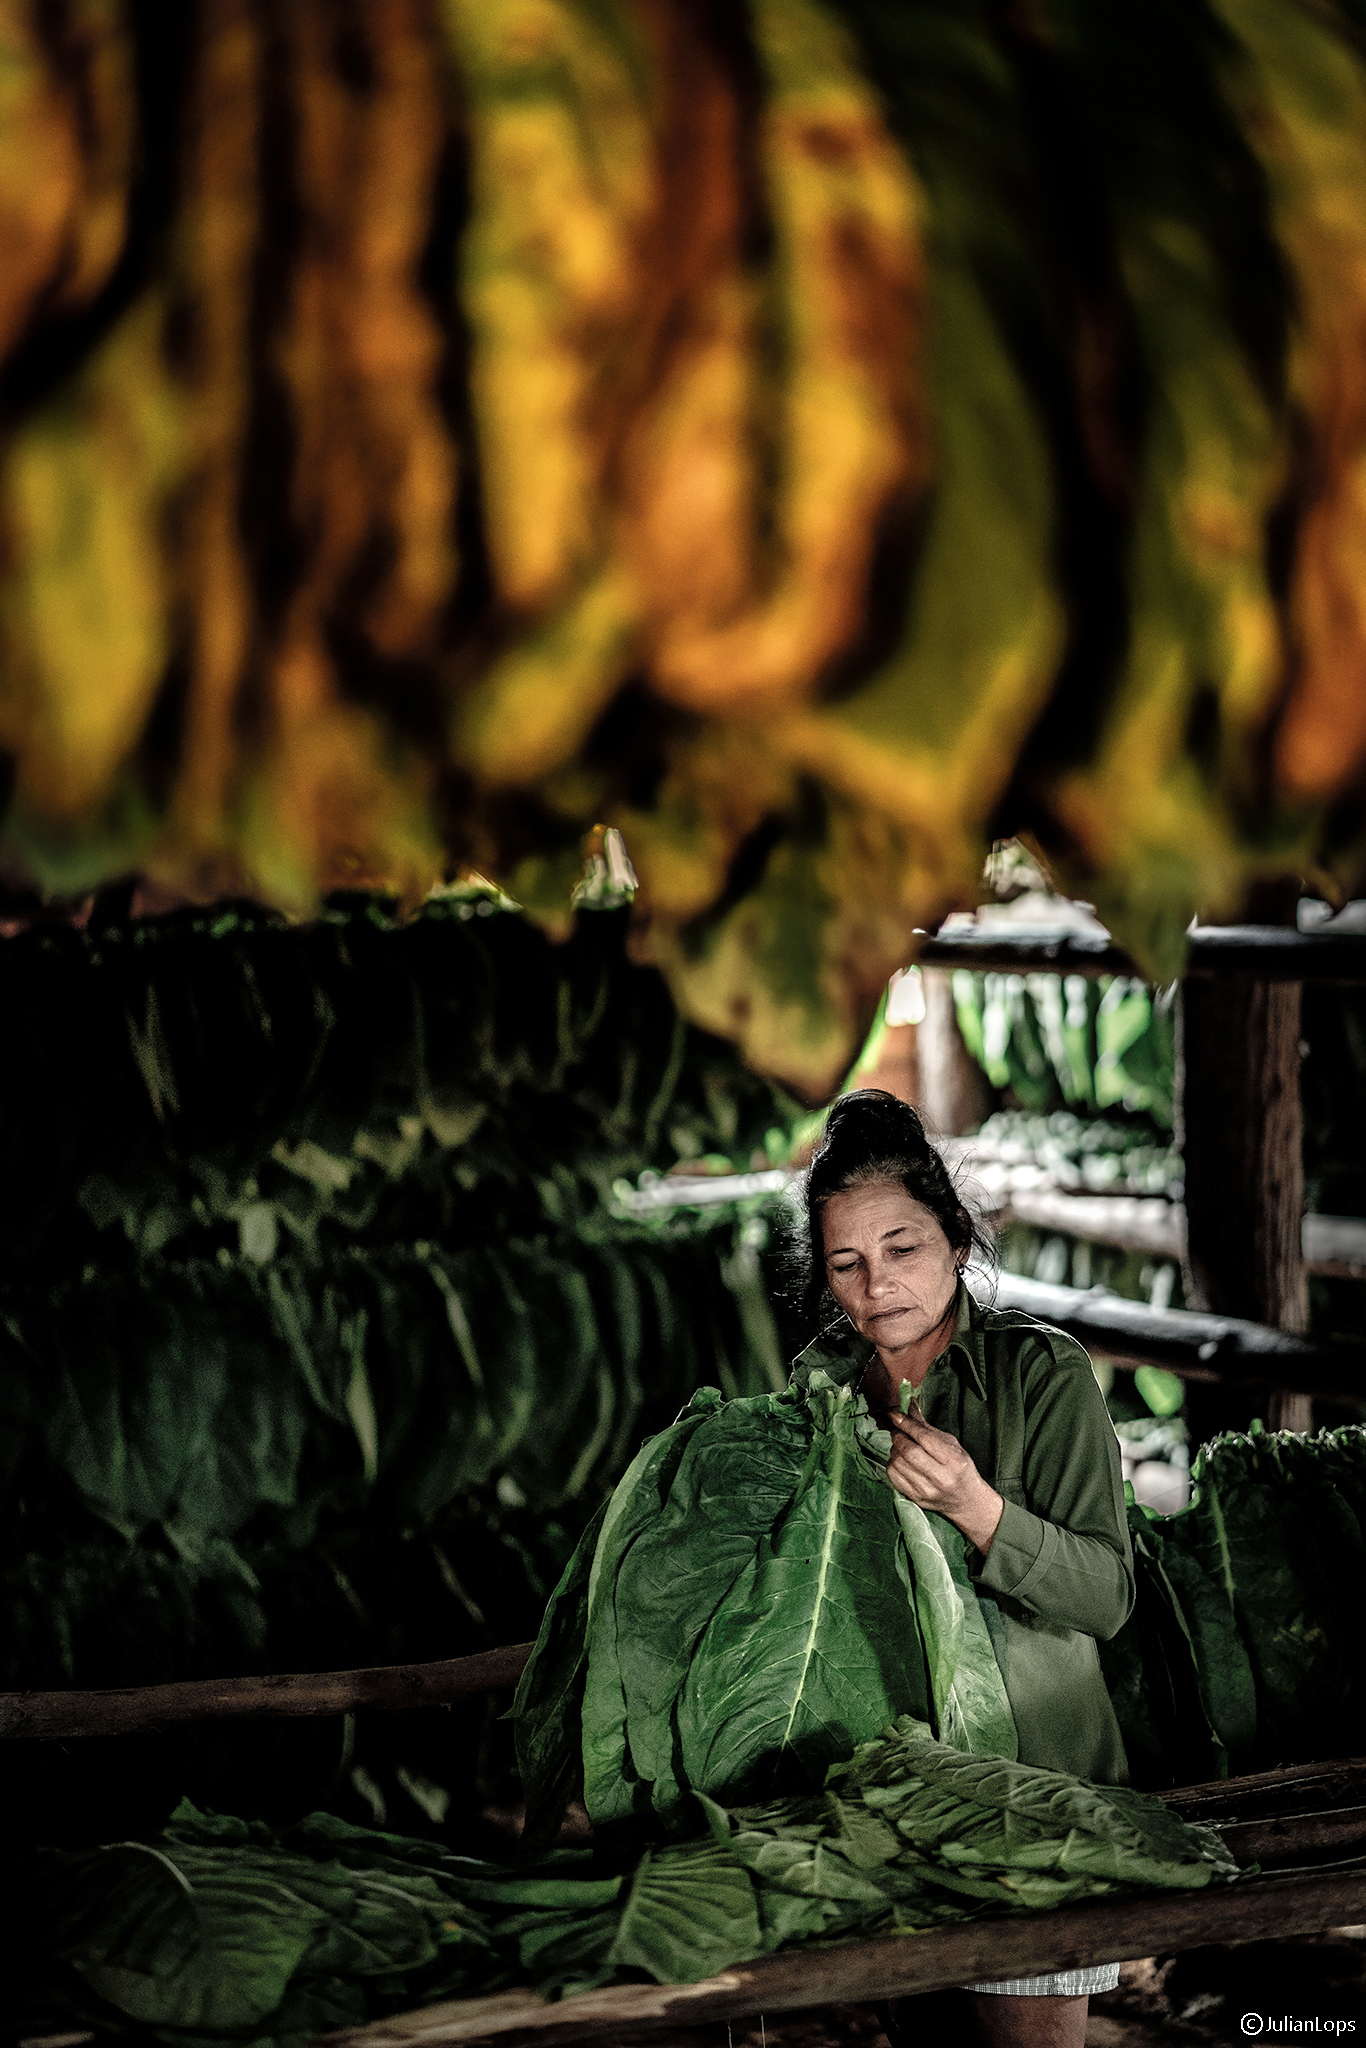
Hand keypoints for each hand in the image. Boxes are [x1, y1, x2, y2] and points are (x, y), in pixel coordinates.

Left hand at [884, 1401, 1004, 1554]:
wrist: (966, 1500)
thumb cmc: (960, 1468)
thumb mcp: (951, 1444)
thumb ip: (928, 1427)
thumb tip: (909, 1405)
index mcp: (953, 1460)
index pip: (924, 1438)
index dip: (907, 1424)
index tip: (896, 1415)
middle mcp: (940, 1478)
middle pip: (908, 1451)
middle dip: (898, 1436)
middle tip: (898, 1430)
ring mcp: (926, 1490)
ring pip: (898, 1463)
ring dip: (894, 1449)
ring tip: (901, 1446)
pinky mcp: (915, 1498)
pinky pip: (893, 1476)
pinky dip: (892, 1464)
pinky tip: (900, 1460)